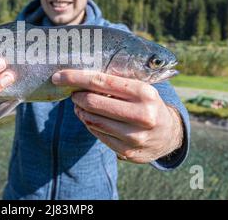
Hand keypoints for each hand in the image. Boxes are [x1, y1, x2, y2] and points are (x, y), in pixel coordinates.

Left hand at [52, 70, 182, 163]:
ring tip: (81, 105)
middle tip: (73, 93)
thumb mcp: (140, 87)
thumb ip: (116, 82)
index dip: (76, 78)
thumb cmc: (148, 104)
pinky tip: (91, 118)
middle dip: (76, 96)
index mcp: (144, 92)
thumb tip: (81, 76)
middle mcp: (141, 115)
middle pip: (92, 102)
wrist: (169, 135)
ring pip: (92, 120)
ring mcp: (134, 136)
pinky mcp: (127, 151)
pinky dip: (90, 124)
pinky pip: (97, 134)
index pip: (101, 81)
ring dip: (81, 111)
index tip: (58, 76)